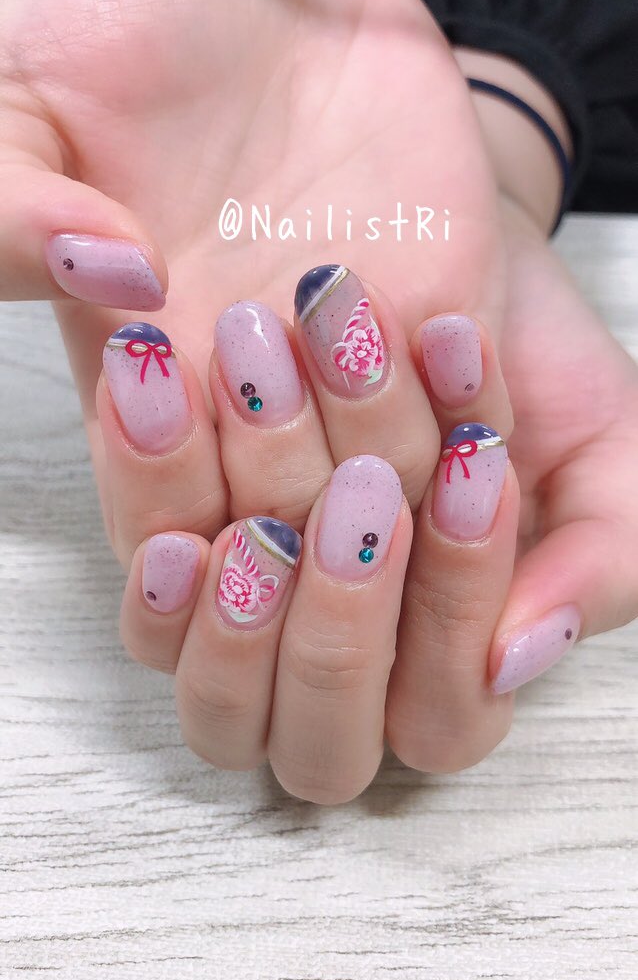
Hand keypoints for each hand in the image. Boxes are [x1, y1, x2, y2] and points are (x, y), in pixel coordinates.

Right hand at [0, 0, 503, 561]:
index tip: (159, 375)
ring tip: (327, 286)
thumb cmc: (120, 29)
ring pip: (386, 518)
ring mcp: (355, 388)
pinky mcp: (446, 334)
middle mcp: (254, 420)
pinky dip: (466, 404)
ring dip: (368, 436)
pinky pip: (478, 432)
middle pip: (279, 563)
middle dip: (273, 480)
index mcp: (144, 405)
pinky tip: (426, 311)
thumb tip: (114, 284)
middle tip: (250, 324)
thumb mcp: (13, 99)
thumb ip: (8, 210)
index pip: (162, 541)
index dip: (164, 504)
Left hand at [113, 196, 637, 802]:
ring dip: (246, 573)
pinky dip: (150, 502)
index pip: (441, 714)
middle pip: (320, 742)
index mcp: (449, 663)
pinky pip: (140, 596)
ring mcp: (245, 619)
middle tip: (366, 480)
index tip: (475, 461)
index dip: (456, 603)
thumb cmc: (516, 356)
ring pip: (217, 686)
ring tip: (275, 417)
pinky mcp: (162, 546)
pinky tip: (168, 414)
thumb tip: (517, 658)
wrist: (429, 237)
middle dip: (343, 617)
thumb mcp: (603, 448)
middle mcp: (341, 660)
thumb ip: (598, 562)